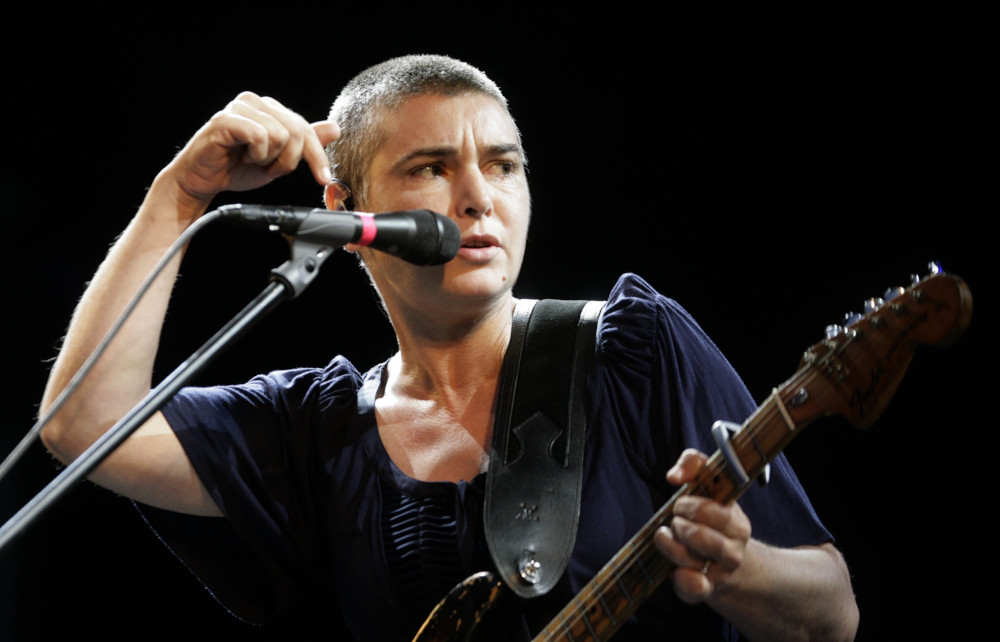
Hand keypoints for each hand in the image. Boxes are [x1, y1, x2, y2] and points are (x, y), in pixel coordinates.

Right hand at [163, 91, 339, 210]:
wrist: (204, 180)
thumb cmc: (237, 168)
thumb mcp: (280, 160)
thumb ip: (305, 144)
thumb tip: (335, 128)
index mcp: (271, 109)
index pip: (306, 129)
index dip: (317, 156)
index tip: (323, 178)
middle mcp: (257, 102)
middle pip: (298, 131)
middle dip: (288, 160)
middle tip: (269, 168)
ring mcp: (241, 107)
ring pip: (281, 135)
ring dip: (269, 158)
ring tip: (251, 160)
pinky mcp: (227, 118)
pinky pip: (260, 136)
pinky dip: (256, 154)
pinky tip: (241, 155)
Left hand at [653, 448, 751, 603]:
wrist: (728, 563)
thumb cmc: (710, 516)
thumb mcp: (708, 485)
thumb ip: (693, 464)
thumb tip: (674, 475)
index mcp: (736, 521)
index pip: (711, 511)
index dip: (689, 505)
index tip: (680, 503)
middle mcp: (732, 549)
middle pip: (698, 536)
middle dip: (678, 524)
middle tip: (675, 520)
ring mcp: (720, 571)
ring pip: (689, 559)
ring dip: (670, 545)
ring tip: (669, 537)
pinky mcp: (706, 588)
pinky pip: (695, 588)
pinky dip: (683, 581)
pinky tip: (676, 571)